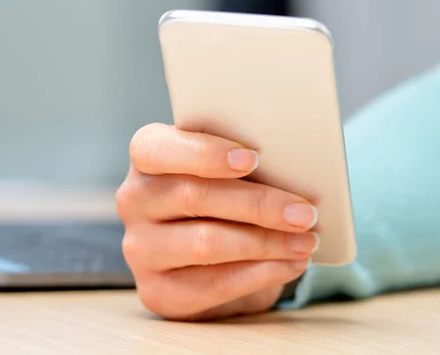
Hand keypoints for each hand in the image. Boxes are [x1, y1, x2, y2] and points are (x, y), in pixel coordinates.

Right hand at [116, 123, 318, 320]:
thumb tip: (293, 168)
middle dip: (257, 204)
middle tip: (304, 212)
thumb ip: (243, 162)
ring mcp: (139, 248)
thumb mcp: (229, 170)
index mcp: (146, 156)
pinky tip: (289, 264)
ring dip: (266, 243)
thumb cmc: (225, 196)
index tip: (252, 159)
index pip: (155, 148)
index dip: (204, 152)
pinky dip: (259, 274)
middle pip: (192, 195)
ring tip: (306, 241)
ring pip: (205, 242)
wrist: (212, 255)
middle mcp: (133, 200)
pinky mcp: (156, 290)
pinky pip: (211, 285)